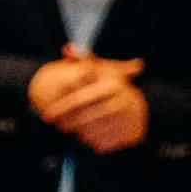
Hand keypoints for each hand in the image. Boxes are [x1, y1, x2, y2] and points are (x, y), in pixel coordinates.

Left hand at [29, 51, 148, 154]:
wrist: (143, 110)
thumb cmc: (116, 89)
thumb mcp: (102, 71)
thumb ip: (84, 61)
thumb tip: (67, 48)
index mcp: (112, 85)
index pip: (78, 99)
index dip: (60, 108)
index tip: (47, 114)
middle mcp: (121, 101)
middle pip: (84, 117)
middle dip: (69, 123)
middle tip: (59, 126)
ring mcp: (127, 119)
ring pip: (92, 131)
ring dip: (79, 132)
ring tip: (74, 130)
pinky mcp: (131, 135)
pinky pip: (104, 143)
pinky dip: (94, 142)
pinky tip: (90, 137)